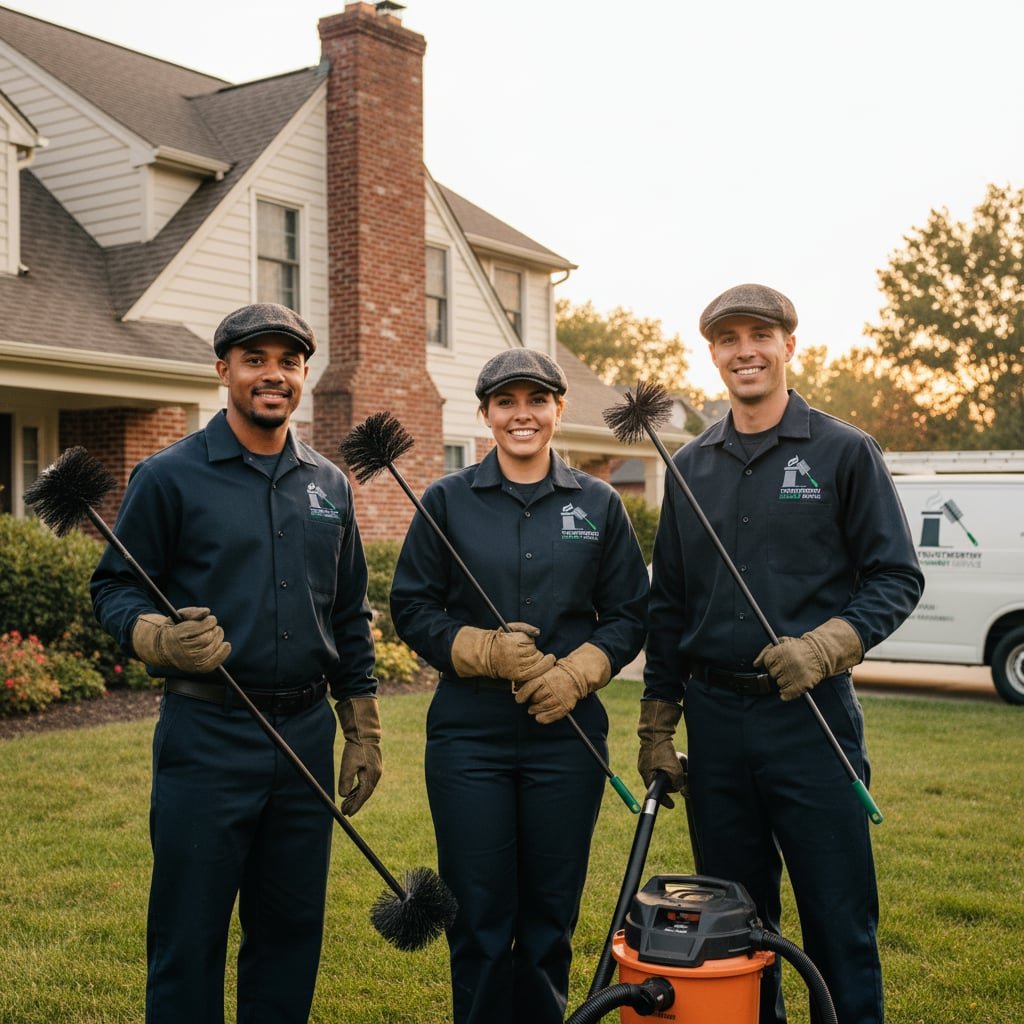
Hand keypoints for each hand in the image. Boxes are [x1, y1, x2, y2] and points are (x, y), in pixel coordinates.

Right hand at [131, 607, 229, 673]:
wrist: (164, 650)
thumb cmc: (175, 629)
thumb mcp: (179, 616)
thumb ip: (192, 612)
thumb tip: (207, 612)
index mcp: (176, 636)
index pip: (199, 628)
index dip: (209, 622)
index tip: (211, 619)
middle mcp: (182, 651)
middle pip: (207, 638)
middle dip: (213, 630)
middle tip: (213, 627)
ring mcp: (190, 662)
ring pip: (212, 648)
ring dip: (218, 638)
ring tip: (214, 634)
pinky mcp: (198, 669)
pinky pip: (215, 661)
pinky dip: (223, 652)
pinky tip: (225, 644)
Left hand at [336, 696, 381, 815]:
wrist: (364, 734)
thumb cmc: (356, 748)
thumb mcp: (348, 764)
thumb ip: (346, 780)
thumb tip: (344, 795)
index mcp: (371, 775)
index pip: (363, 795)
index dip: (355, 805)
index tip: (347, 813)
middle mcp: (376, 775)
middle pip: (365, 794)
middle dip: (355, 804)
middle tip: (344, 811)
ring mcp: (376, 771)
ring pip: (366, 788)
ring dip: (356, 797)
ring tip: (346, 804)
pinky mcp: (374, 767)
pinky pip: (367, 782)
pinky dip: (359, 789)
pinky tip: (353, 792)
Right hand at [451, 623, 554, 681]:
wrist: (489, 656)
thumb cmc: (502, 640)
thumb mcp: (510, 628)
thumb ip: (525, 627)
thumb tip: (537, 632)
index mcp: (514, 641)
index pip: (531, 641)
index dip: (528, 641)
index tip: (521, 643)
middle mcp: (516, 654)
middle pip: (536, 652)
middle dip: (533, 651)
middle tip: (524, 652)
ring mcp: (517, 666)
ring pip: (536, 662)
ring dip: (534, 660)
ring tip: (525, 658)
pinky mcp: (518, 675)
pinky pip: (534, 672)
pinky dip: (536, 669)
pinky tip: (531, 666)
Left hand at [513, 642, 611, 724]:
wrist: (575, 676)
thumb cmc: (555, 675)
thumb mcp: (544, 672)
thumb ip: (533, 680)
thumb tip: (517, 688)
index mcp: (544, 678)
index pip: (529, 688)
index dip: (522, 695)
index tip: (519, 699)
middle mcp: (551, 687)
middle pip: (535, 699)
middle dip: (531, 702)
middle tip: (532, 701)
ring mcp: (559, 697)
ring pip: (541, 708)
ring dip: (535, 710)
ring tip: (533, 709)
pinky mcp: (565, 706)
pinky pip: (551, 716)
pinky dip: (543, 718)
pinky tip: (539, 717)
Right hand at [637, 699, 685, 807]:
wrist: (655, 731)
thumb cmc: (662, 750)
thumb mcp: (674, 770)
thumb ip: (677, 782)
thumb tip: (679, 786)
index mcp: (647, 775)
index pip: (655, 793)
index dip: (664, 800)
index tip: (671, 805)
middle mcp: (645, 768)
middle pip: (660, 782)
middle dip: (672, 780)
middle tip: (681, 777)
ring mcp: (647, 760)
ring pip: (663, 770)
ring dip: (673, 768)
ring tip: (679, 760)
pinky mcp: (652, 752)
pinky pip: (663, 761)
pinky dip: (670, 761)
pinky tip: (675, 754)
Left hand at [754, 617, 863, 700]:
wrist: (819, 654)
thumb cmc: (798, 648)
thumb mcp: (782, 642)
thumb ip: (766, 651)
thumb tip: (755, 664)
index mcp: (781, 651)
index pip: (767, 663)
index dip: (772, 663)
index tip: (779, 662)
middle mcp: (787, 663)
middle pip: (772, 674)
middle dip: (778, 672)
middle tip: (788, 668)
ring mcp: (795, 674)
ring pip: (779, 684)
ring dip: (784, 682)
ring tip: (793, 674)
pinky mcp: (802, 685)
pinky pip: (786, 695)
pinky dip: (787, 693)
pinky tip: (793, 686)